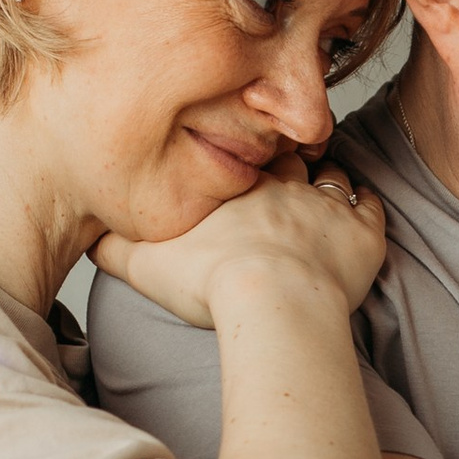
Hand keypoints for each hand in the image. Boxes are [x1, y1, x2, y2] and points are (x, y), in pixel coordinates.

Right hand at [96, 156, 384, 326]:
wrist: (271, 302)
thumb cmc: (207, 283)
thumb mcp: (142, 264)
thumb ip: (113, 247)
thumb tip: (87, 238)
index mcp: (236, 187)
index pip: (242, 157)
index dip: (243, 162)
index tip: (240, 170)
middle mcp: (284, 185)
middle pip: (288, 159)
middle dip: (286, 162)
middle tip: (282, 175)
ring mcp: (328, 207)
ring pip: (332, 175)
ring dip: (327, 181)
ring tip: (320, 191)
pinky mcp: (362, 237)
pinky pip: (371, 208)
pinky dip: (367, 208)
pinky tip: (361, 212)